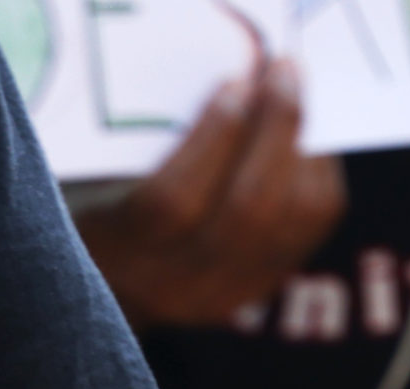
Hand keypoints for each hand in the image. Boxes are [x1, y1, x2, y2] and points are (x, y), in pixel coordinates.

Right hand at [76, 56, 347, 329]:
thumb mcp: (93, 177)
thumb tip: (224, 86)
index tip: (232, 83)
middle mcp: (170, 285)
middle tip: (281, 75)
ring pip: (288, 219)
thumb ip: (139, 142)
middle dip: (275, 129)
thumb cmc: (100, 205)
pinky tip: (305, 138)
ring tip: (295, 97)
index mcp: (115, 251)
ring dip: (303, 147)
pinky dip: (316, 171)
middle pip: (245, 212)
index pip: (172, 203)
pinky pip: (310, 226)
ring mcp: (220, 293)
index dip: (213, 137)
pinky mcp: (258, 286)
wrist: (112, 285)